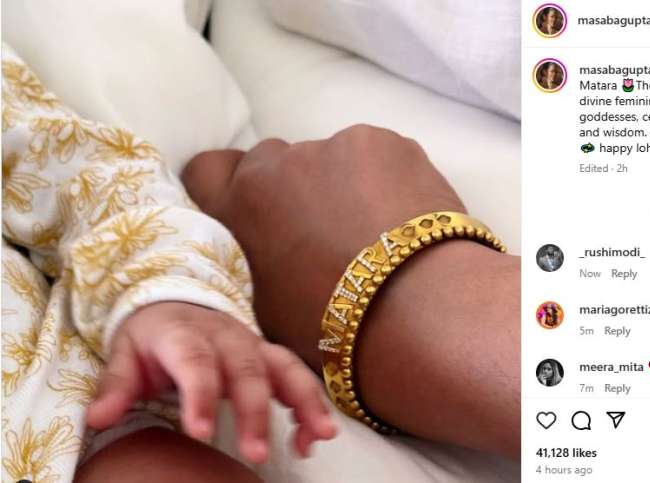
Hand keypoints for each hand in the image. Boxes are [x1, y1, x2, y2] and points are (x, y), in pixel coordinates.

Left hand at [86, 302, 336, 462]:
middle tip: (257, 454)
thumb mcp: (125, 352)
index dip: (201, 395)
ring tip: (320, 436)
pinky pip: (297, 376)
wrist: (178, 300)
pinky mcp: (270, 357)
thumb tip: (97, 420)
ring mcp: (253, 345)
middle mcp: (227, 337)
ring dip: (305, 402)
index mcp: (185, 334)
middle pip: (246, 371)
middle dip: (255, 412)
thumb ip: (115, 385)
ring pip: (285, 369)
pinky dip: (311, 404)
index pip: (196, 362)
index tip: (201, 433)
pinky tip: (315, 436)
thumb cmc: (151, 335)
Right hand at [180, 125, 465, 364]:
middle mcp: (276, 164)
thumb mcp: (264, 308)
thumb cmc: (336, 330)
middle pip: (275, 163)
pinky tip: (405, 221)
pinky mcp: (383, 141)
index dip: (230, 186)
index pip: (208, 170)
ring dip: (345, 185)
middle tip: (328, 231)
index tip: (258, 209)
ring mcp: (333, 146)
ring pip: (332, 159)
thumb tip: (264, 246)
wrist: (419, 313)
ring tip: (379, 233)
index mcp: (238, 208)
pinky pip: (377, 156)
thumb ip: (251, 259)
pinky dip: (388, 181)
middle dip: (294, 189)